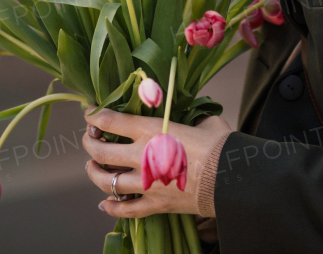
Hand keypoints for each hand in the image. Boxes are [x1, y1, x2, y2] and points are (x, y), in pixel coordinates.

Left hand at [82, 107, 231, 218]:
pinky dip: (112, 208)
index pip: (110, 121)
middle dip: (89, 143)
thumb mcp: (201, 121)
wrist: (233, 178)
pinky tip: (104, 204)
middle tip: (89, 139)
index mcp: (152, 130)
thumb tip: (187, 114)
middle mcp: (142, 156)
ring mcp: (146, 183)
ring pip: (107, 181)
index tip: (91, 114)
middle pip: (101, 151)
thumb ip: (187, 117)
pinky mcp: (156, 204)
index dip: (95, 116)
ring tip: (92, 167)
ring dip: (94, 173)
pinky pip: (126, 209)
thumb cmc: (220, 145)